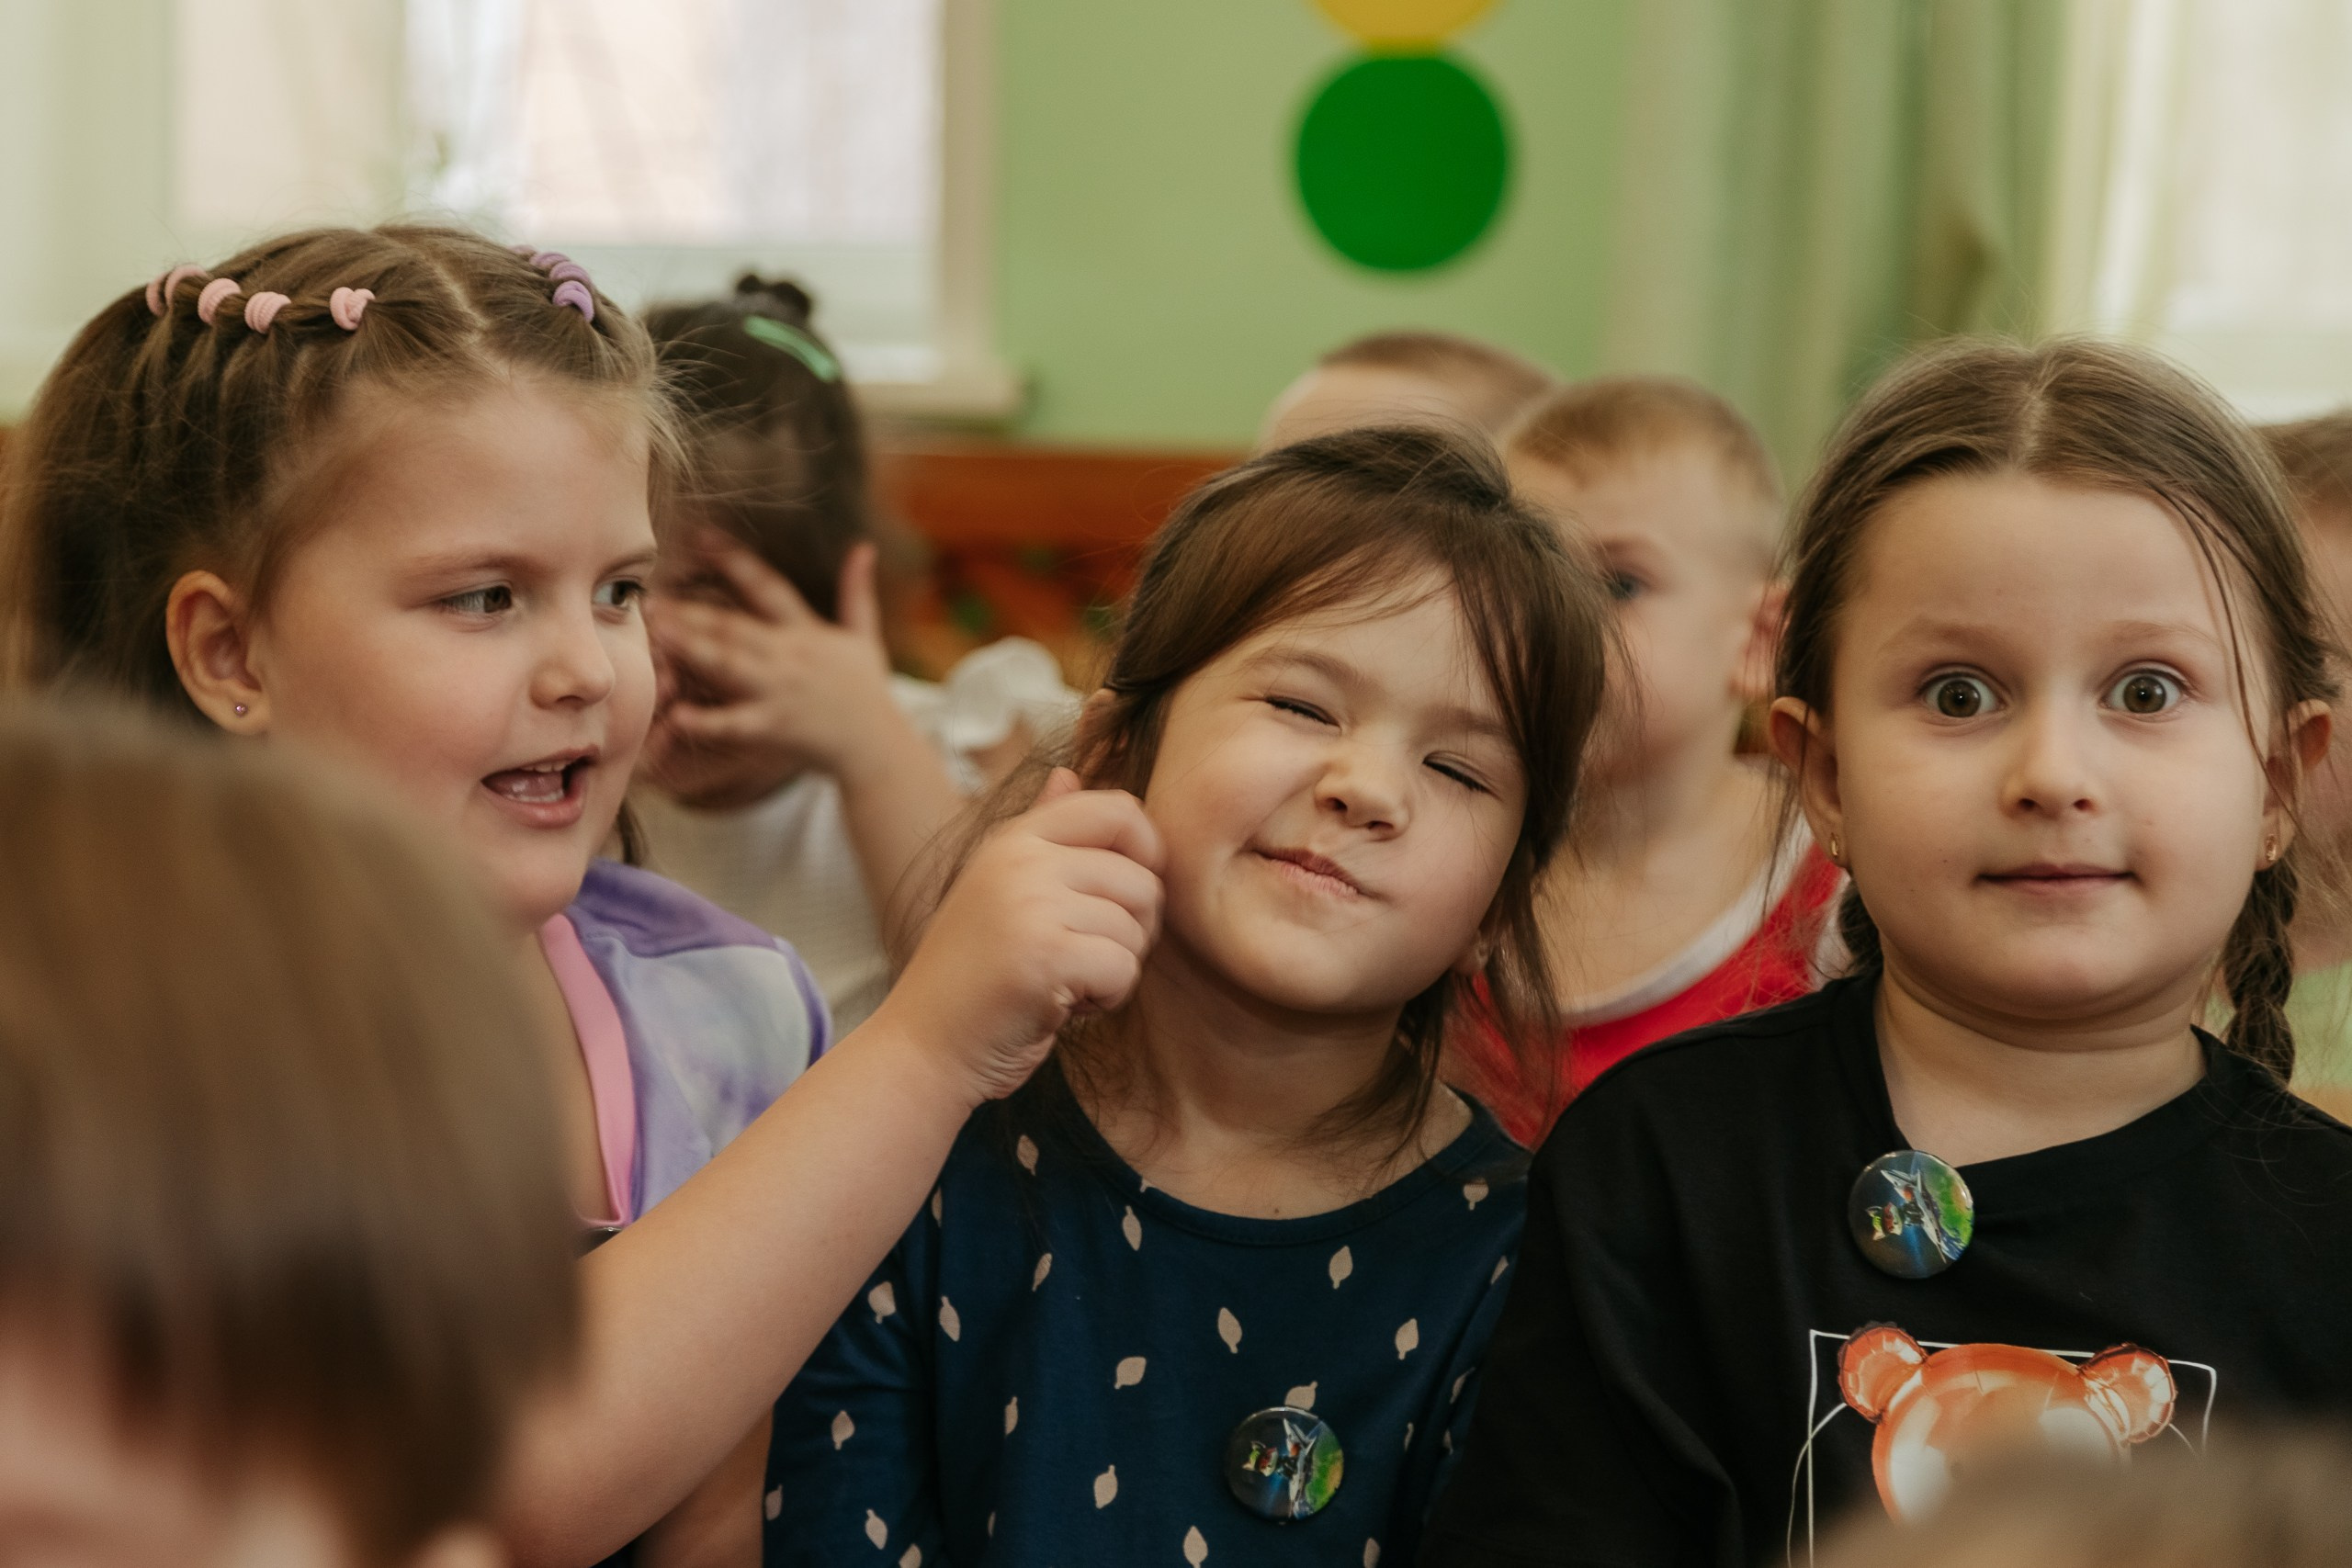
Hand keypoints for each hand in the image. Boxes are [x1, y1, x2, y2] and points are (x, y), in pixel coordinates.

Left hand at [643, 535, 896, 801]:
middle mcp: (790, 656)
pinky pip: (735, 724)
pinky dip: (706, 721)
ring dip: (692, 650)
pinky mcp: (775, 727)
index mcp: (806, 631)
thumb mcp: (865, 635)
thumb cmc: (867, 691)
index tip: (701, 536)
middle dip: (692, 612)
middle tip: (649, 598)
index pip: (767, 586)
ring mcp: (780, 692)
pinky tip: (676, 714)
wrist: (878, 746)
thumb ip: (858, 590)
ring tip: (656, 636)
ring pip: (729, 667)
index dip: (735, 560)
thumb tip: (865, 546)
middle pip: (734, 627)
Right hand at [870, 769, 1163, 1104]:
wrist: (922, 1048)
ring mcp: (1030, 905)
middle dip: (1133, 928)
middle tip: (1087, 958)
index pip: (1116, 808)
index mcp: (1013, 839)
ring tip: (1066, 983)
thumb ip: (1043, 834)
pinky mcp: (1045, 956)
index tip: (1126, 899)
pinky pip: (1123, 967)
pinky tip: (1065, 1007)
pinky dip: (1108, 998)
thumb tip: (1071, 773)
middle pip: (1141, 876)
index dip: (1146, 852)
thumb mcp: (1000, 890)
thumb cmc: (972, 978)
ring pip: (1135, 927)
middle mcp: (1020, 860)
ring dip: (1116, 969)